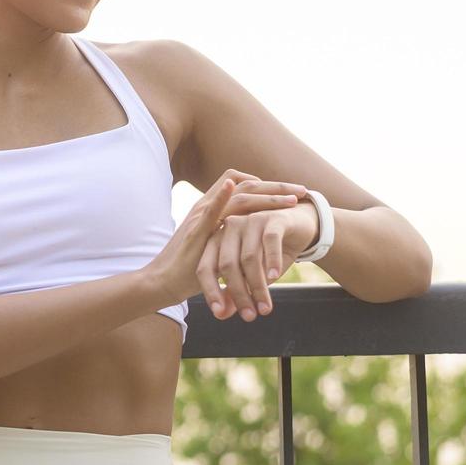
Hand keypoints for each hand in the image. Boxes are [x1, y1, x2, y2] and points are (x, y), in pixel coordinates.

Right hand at [144, 169, 307, 307]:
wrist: (163, 281)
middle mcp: (206, 206)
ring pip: (238, 196)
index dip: (266, 185)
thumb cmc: (188, 270)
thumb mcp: (215, 249)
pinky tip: (232, 188)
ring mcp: (200, 217)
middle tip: (302, 190)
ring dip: (268, 194)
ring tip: (293, 199)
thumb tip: (252, 244)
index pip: (241, 184)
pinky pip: (211, 209)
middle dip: (277, 186)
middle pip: (245, 185)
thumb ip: (230, 241)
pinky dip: (221, 196)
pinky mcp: (195, 231)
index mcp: (211, 209)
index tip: (288, 192)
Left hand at [200, 193, 319, 320]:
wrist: (300, 226)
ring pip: (249, 258)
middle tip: (250, 317)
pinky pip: (270, 242)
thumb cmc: (270, 253)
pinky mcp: (273, 219)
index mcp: (217, 240)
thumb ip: (235, 292)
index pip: (205, 267)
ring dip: (257, 286)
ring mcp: (250, 221)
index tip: (219, 314)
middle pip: (228, 265)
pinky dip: (272, 262)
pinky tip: (275, 277)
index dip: (210, 291)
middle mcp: (230, 228)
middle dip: (239, 294)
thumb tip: (221, 315)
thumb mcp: (252, 274)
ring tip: (265, 308)